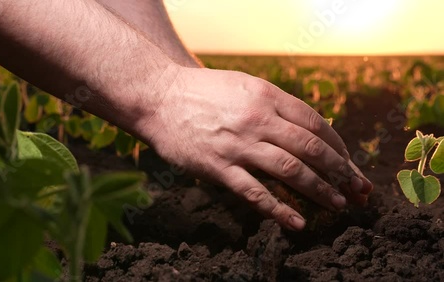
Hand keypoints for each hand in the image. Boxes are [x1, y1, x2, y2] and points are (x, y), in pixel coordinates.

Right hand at [144, 67, 372, 230]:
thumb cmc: (202, 91)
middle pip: (311, 148)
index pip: (315, 123)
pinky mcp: (217, 167)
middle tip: (360, 189)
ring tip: (339, 204)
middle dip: (341, 171)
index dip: (337, 146)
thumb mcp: (243, 84)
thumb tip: (304, 129)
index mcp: (266, 96)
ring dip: (320, 190)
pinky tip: (297, 221)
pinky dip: (279, 209)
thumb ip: (273, 104)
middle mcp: (257, 119)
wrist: (158, 97)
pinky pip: (254, 192)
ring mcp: (238, 145)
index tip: (348, 163)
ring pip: (290, 170)